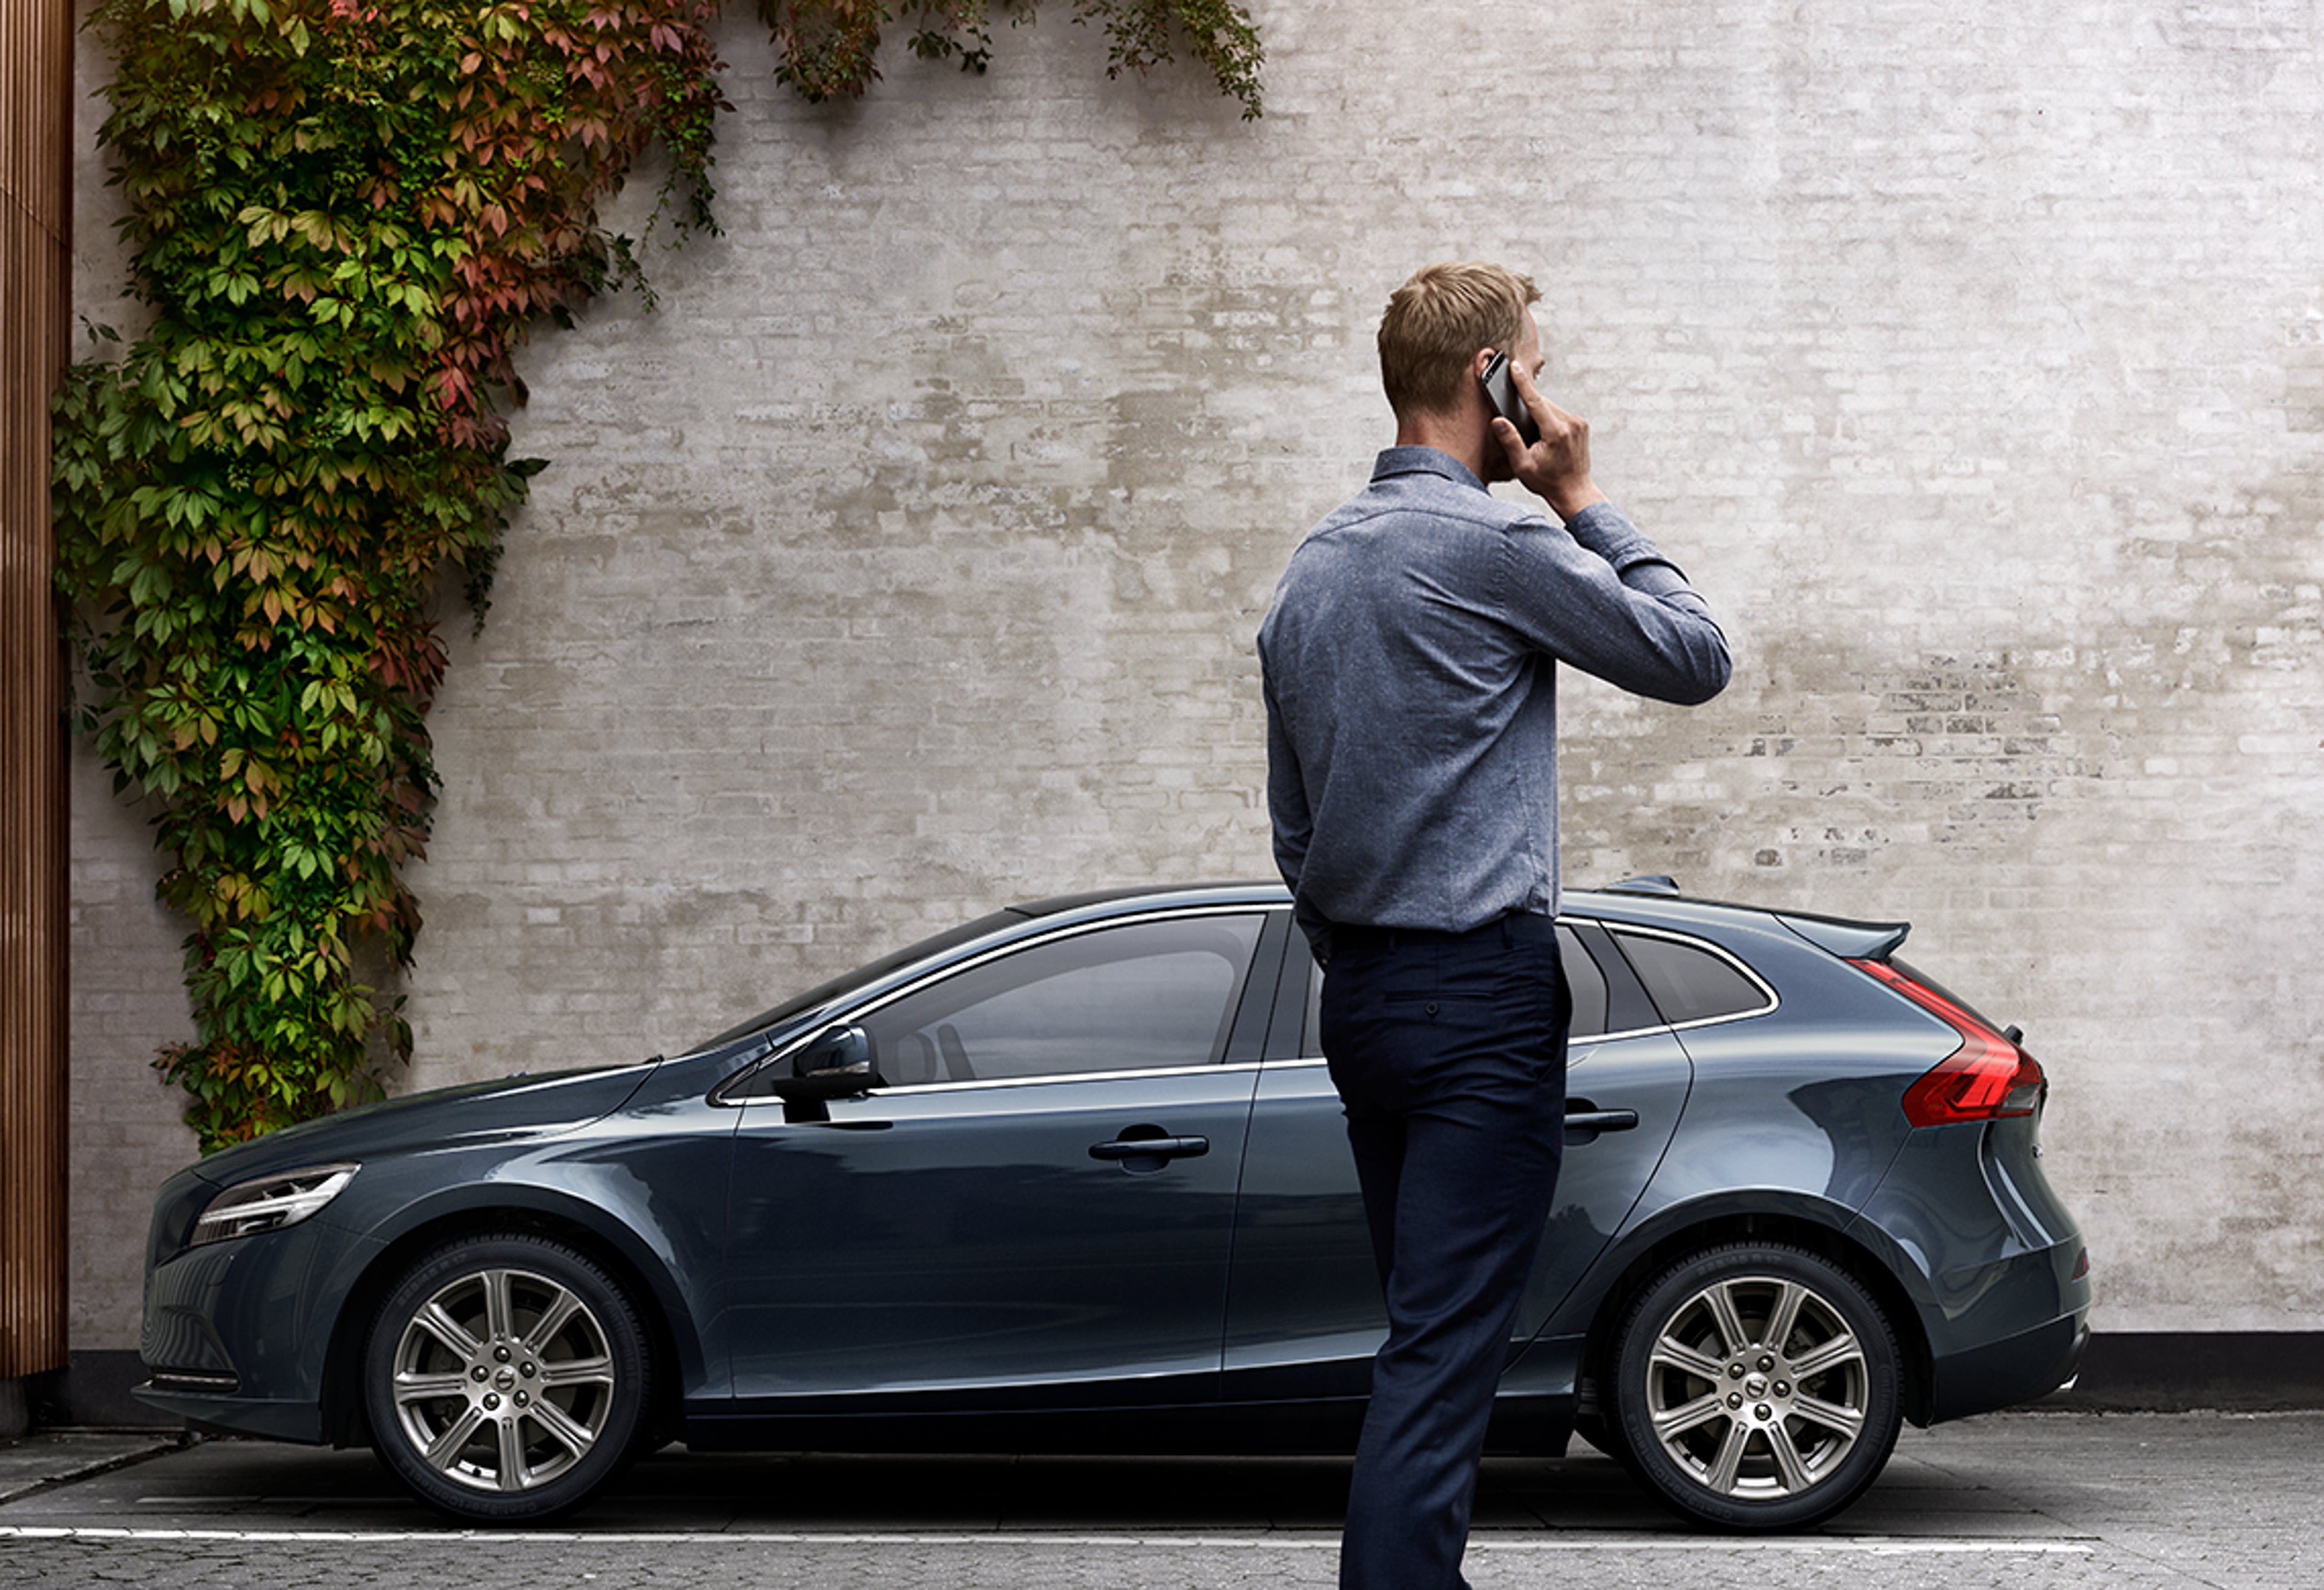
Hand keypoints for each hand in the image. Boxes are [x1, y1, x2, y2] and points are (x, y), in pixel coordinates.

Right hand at [1491, 355, 1608, 520]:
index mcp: (1556, 432)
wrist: (1575, 492)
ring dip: (1539, 414)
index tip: (1514, 367)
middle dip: (1528, 409)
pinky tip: (1546, 437)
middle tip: (1522, 428)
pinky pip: (1559, 414)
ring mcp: (1578, 423)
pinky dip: (1549, 419)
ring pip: (1550, 407)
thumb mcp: (1522, 466)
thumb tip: (1498, 420)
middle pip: (1542, 403)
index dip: (1522, 383)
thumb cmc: (1547, 482)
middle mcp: (1570, 423)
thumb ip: (1510, 442)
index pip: (1535, 401)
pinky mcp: (1581, 424)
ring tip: (1536, 438)